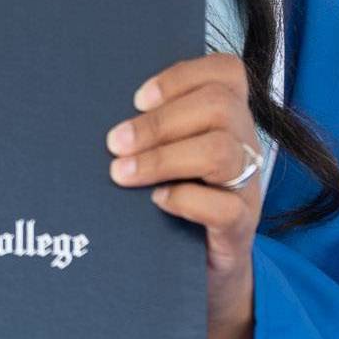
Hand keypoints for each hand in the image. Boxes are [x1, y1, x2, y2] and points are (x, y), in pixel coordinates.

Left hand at [106, 52, 262, 331]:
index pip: (226, 72)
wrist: (204, 266)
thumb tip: (91, 108)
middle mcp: (244, 145)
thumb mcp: (168, 152)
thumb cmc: (175, 196)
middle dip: (159, 122)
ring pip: (222, 152)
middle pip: (220, 107)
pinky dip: (185, 199)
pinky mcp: (239, 227)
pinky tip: (156, 201)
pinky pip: (224, 206)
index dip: (181, 77)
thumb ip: (149, 129)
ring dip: (163, 158)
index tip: (137, 98)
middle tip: (114, 143)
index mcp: (229, 117)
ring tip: (122, 173)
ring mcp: (247, 186)